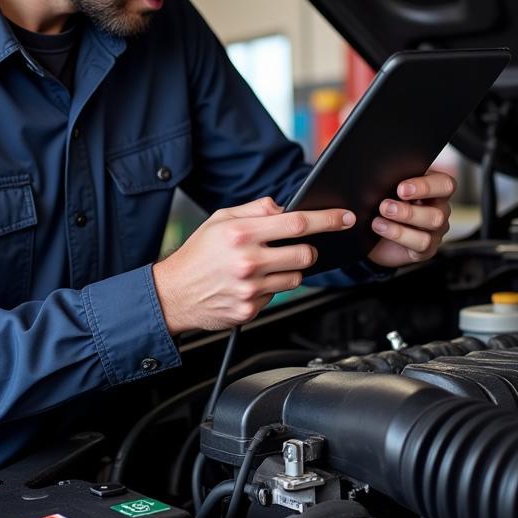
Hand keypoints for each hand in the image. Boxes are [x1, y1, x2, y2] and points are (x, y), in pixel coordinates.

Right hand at [152, 196, 355, 332]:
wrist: (172, 294)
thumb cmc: (197, 255)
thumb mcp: (220, 219)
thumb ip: (255, 210)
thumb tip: (284, 208)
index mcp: (241, 233)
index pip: (297, 223)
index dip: (327, 219)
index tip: (344, 217)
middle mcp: (248, 260)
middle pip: (305, 254)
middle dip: (306, 250)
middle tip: (291, 249)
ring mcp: (250, 288)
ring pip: (296, 279)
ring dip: (288, 271)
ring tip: (263, 268)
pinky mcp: (250, 309)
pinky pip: (277, 296)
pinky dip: (270, 289)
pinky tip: (250, 284)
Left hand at [367, 167, 454, 268]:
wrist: (374, 236)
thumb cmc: (383, 206)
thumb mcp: (387, 191)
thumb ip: (391, 183)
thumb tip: (381, 178)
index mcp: (434, 188)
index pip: (444, 184)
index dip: (425, 186)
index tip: (401, 188)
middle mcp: (439, 208)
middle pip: (441, 208)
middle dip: (411, 207)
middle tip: (385, 205)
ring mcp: (435, 230)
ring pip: (433, 224)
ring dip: (405, 219)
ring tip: (379, 218)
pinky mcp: (426, 248)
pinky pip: (422, 243)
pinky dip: (399, 235)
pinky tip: (382, 228)